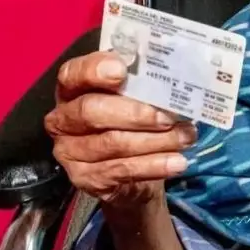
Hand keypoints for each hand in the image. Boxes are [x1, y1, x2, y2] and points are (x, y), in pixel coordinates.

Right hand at [45, 51, 195, 206]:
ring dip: (155, 141)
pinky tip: (176, 162)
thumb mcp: (134, 95)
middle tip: (168, 117)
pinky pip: (121, 170)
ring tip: (185, 137)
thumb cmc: (132, 120)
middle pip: (91, 111)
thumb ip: (140, 82)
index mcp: (72, 89)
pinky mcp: (86, 178)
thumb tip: (171, 73)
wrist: (134, 168)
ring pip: (112, 143)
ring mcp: (70, 151)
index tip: (121, 71)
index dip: (94, 71)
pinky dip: (154, 166)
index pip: (73, 74)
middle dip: (135, 114)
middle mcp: (63, 119)